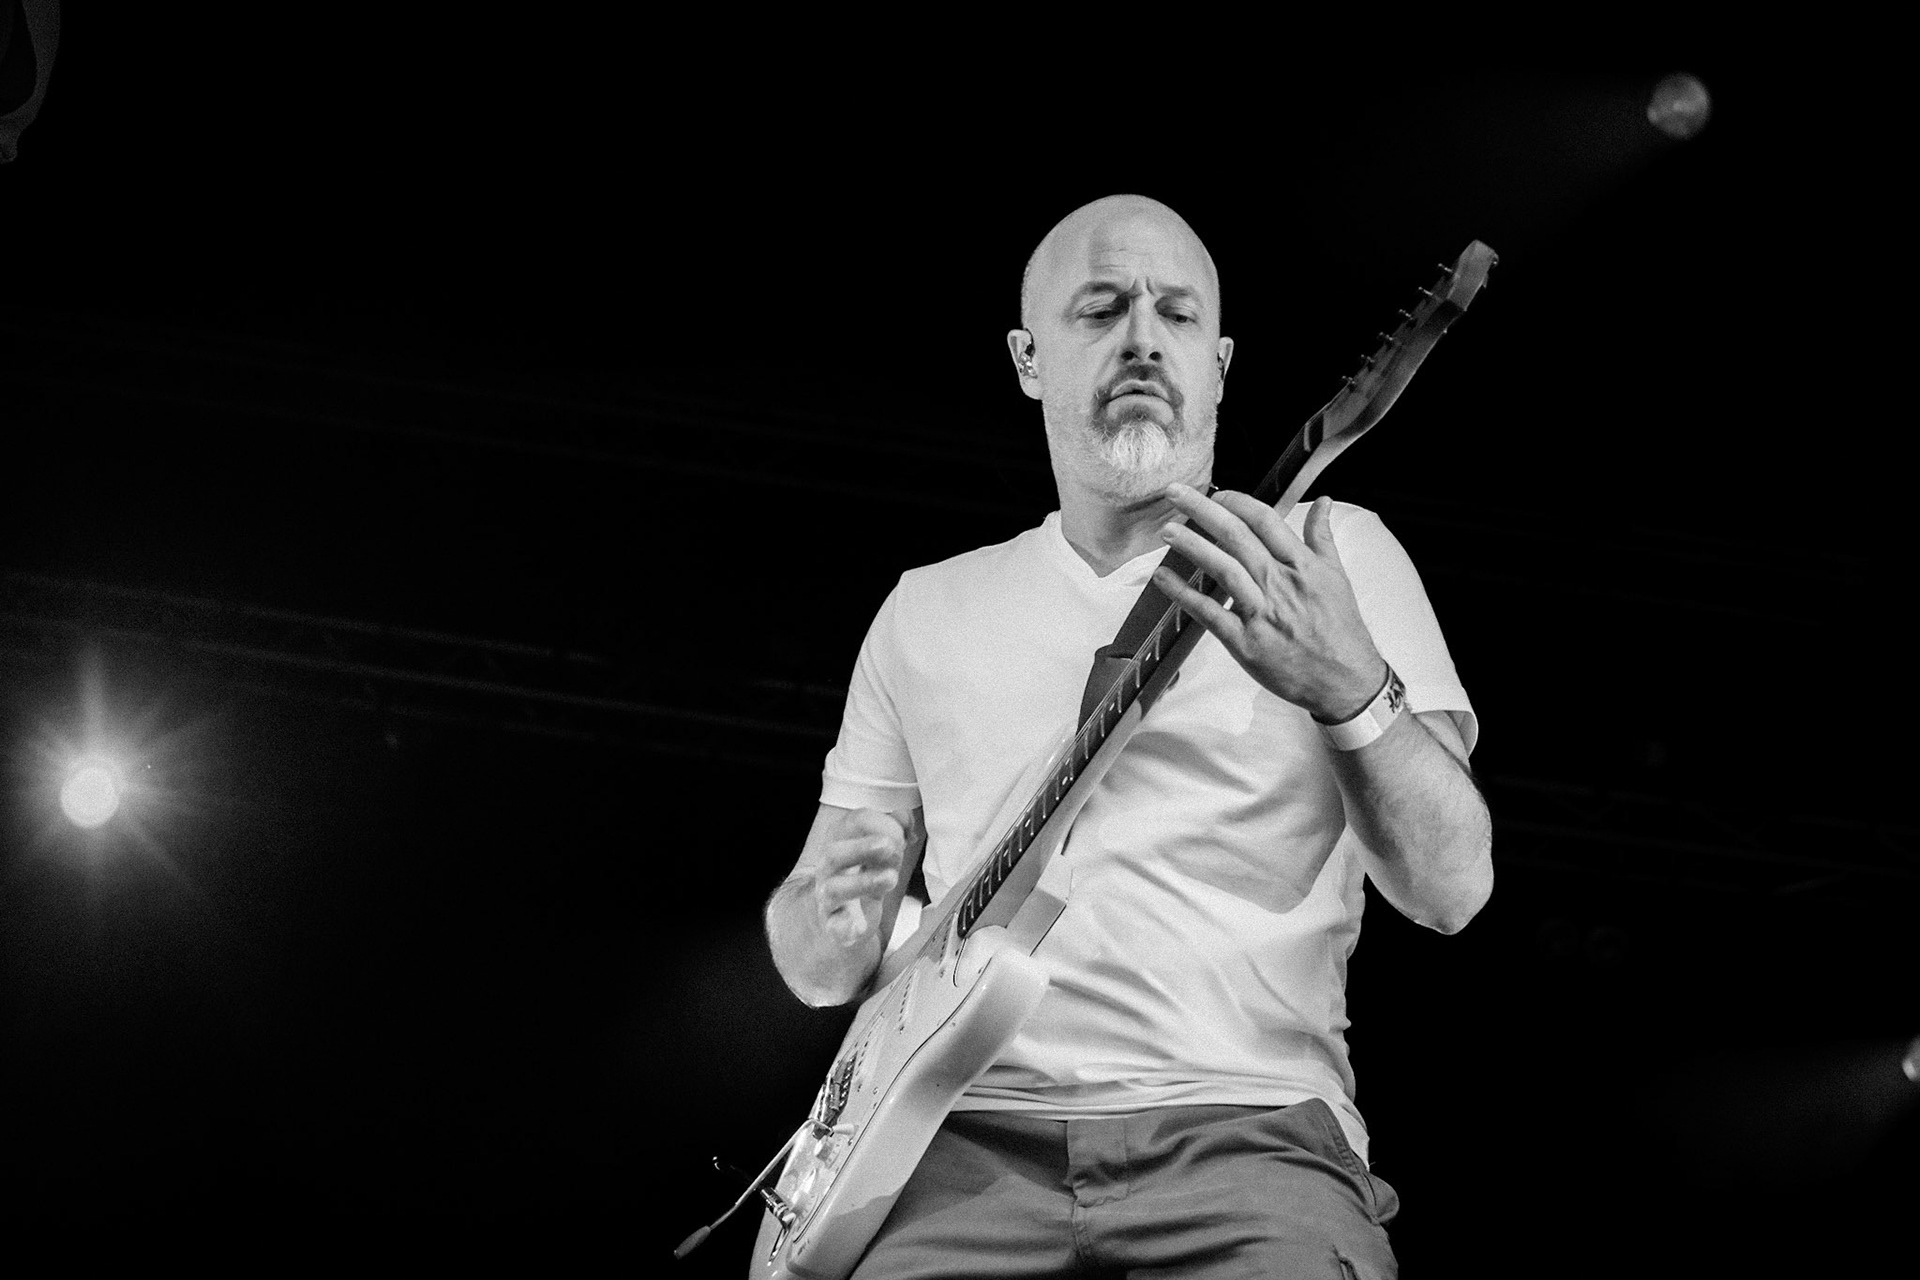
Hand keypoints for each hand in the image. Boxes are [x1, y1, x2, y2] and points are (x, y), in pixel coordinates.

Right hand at [811, 809, 907, 946]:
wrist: (847, 913)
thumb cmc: (866, 873)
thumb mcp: (882, 848)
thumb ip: (895, 828)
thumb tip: (904, 816)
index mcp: (840, 840)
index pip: (854, 822)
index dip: (880, 823)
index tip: (902, 834)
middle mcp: (828, 867)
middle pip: (835, 853)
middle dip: (862, 848)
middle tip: (891, 846)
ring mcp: (827, 896)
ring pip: (835, 889)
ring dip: (863, 882)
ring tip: (890, 878)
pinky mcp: (834, 924)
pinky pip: (835, 926)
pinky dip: (846, 926)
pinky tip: (859, 925)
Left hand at [1153, 485, 1386, 721]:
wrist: (1345, 681)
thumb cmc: (1341, 629)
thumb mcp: (1337, 576)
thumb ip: (1322, 536)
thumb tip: (1322, 501)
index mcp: (1303, 565)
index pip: (1265, 521)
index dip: (1237, 502)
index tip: (1216, 493)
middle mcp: (1281, 584)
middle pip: (1237, 537)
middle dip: (1203, 510)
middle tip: (1176, 493)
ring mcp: (1262, 614)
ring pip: (1223, 570)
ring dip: (1192, 546)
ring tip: (1167, 530)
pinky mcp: (1246, 643)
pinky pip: (1210, 614)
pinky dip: (1184, 595)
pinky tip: (1163, 578)